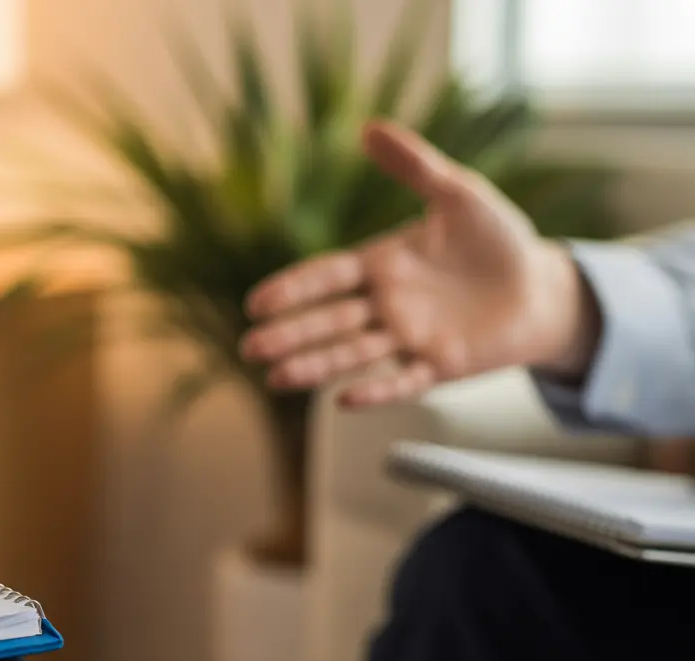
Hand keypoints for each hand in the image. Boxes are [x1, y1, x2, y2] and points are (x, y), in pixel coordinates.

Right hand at [239, 120, 598, 407]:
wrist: (541, 288)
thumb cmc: (498, 239)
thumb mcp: (459, 193)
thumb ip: (414, 166)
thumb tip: (368, 128)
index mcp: (379, 265)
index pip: (324, 277)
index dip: (291, 289)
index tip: (256, 303)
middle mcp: (384, 305)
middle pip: (327, 321)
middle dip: (289, 335)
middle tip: (250, 348)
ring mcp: (408, 338)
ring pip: (352, 354)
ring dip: (314, 366)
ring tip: (275, 379)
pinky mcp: (438, 367)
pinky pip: (403, 381)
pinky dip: (377, 390)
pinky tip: (345, 400)